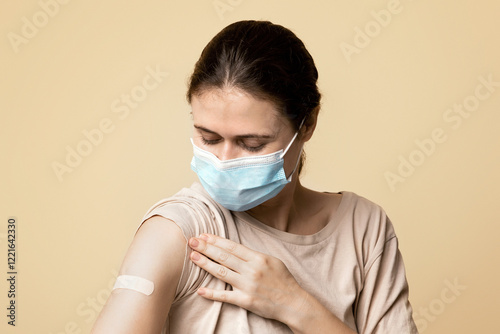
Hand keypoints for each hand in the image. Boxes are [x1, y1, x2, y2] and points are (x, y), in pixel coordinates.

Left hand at [188, 233, 308, 323]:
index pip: (232, 246)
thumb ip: (253, 255)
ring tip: (193, 257)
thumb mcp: (272, 260)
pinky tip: (200, 290)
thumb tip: (235, 249)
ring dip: (205, 264)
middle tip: (191, 241)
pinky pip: (225, 296)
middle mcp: (251, 270)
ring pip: (221, 272)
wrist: (294, 302)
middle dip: (206, 248)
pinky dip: (212, 293)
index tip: (203, 235)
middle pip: (224, 256)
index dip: (216, 240)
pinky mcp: (246, 300)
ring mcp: (248, 285)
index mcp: (258, 258)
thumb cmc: (283, 280)